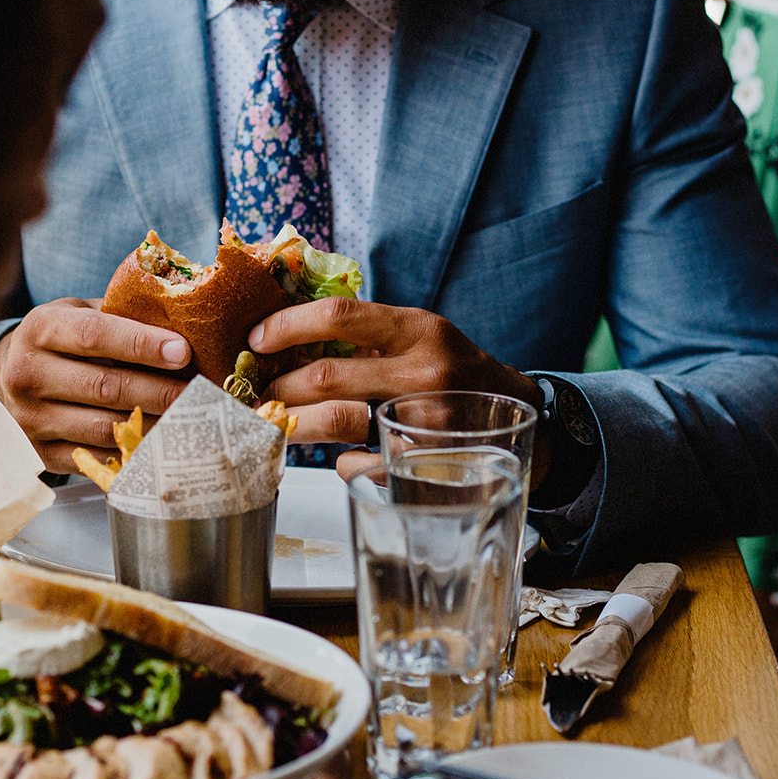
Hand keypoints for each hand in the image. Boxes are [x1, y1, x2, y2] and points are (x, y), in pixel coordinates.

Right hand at [0, 297, 192, 473]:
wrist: (12, 377)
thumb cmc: (64, 340)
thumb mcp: (81, 314)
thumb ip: (121, 316)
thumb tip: (184, 327)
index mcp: (40, 329)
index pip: (95, 335)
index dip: (142, 344)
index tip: (182, 351)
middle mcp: (26, 374)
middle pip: (105, 386)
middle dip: (159, 389)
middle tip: (197, 391)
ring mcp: (30, 418)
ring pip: (104, 427)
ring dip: (152, 423)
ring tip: (186, 417)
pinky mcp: (40, 453)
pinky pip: (96, 457)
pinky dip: (132, 451)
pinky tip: (159, 441)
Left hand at [249, 298, 542, 448]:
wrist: (520, 416)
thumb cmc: (456, 373)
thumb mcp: (421, 337)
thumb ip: (369, 335)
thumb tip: (289, 338)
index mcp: (418, 329)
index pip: (340, 315)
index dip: (288, 326)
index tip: (257, 340)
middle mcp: (425, 370)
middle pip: (328, 375)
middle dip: (281, 387)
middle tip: (259, 394)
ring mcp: (427, 419)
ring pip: (339, 421)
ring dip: (297, 423)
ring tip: (278, 422)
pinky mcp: (426, 462)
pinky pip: (360, 463)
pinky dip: (341, 461)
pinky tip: (341, 455)